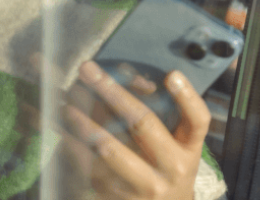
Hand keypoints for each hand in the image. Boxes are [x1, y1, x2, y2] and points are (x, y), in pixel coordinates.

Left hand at [62, 61, 209, 199]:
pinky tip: (63, 132)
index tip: (171, 74)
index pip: (197, 120)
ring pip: (110, 149)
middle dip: (113, 92)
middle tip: (90, 71)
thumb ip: (172, 120)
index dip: (187, 97)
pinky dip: (74, 147)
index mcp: (190, 150)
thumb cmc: (172, 171)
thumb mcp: (184, 149)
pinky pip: (90, 169)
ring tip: (67, 103)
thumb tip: (136, 83)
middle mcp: (171, 167)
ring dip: (84, 122)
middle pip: (144, 123)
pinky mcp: (118, 197)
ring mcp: (144, 185)